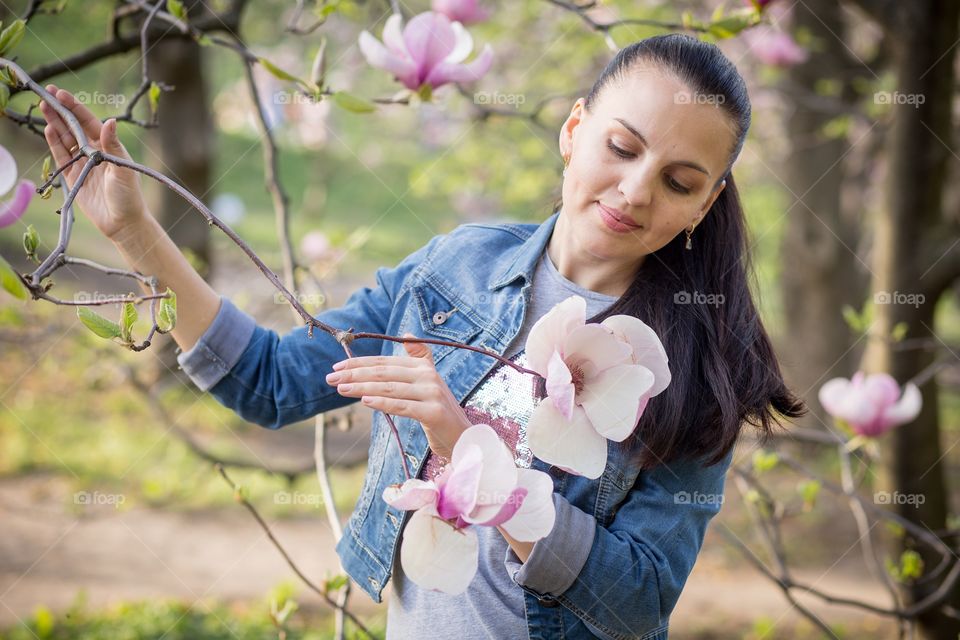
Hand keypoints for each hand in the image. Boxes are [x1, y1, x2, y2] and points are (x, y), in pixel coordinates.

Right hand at [39, 84, 148, 239]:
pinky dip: (54, 143)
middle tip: (47, 93)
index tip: (61, 94)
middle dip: (61, 110)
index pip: (88, 121)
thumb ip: (113, 146)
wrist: (122, 223)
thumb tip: (111, 121)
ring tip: (44, 106)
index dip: (74, 107)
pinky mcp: (72, 176)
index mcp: (108, 146)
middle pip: (73, 127)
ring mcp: (82, 163)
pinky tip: (48, 129)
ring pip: (65, 138)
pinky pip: (61, 156)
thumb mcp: (123, 169)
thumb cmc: (129, 195)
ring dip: (55, 123)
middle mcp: (94, 152)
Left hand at [325, 333, 471, 459]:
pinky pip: (402, 406)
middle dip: (355, 374)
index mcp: (423, 366)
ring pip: (390, 388)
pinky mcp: (434, 412)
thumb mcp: (428, 382)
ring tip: (341, 388)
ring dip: (362, 387)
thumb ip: (419, 358)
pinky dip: (382, 402)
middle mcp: (428, 376)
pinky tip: (364, 400)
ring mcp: (432, 393)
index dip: (360, 363)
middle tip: (331, 378)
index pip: (385, 361)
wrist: (462, 437)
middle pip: (384, 372)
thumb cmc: (438, 411)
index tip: (337, 367)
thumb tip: (406, 335)